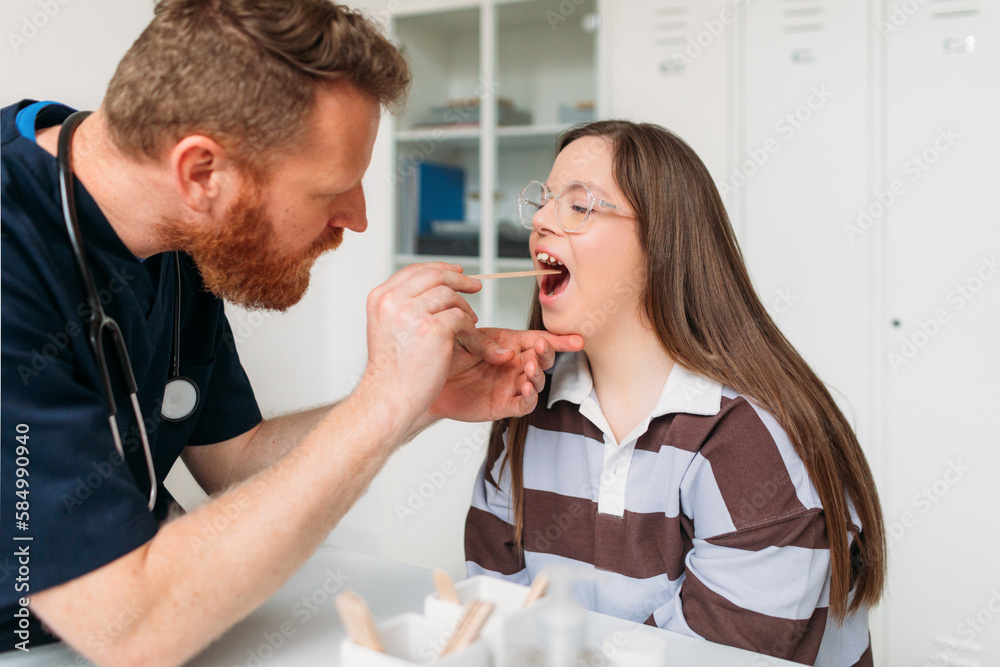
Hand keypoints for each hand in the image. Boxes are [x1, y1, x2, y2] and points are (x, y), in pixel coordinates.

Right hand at [357, 263, 481, 435]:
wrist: (389, 397)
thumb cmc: (393, 371)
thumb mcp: (390, 328)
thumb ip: (406, 306)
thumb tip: (434, 288)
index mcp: (380, 298)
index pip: (414, 270)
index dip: (439, 268)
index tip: (457, 272)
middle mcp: (393, 301)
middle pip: (434, 275)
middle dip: (459, 279)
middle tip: (475, 287)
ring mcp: (412, 313)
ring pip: (450, 295)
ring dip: (466, 309)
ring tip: (470, 324)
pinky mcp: (433, 328)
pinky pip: (461, 317)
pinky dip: (470, 328)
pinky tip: (470, 337)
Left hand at [424, 327, 583, 424]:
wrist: (426, 381)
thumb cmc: (445, 356)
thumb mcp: (462, 339)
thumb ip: (484, 342)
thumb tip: (509, 354)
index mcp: (508, 343)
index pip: (539, 339)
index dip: (559, 340)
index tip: (577, 340)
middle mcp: (514, 364)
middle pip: (542, 359)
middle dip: (547, 353)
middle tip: (540, 348)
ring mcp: (510, 385)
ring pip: (537, 381)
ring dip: (537, 375)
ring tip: (527, 367)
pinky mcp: (503, 405)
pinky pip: (524, 404)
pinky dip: (529, 398)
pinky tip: (525, 390)